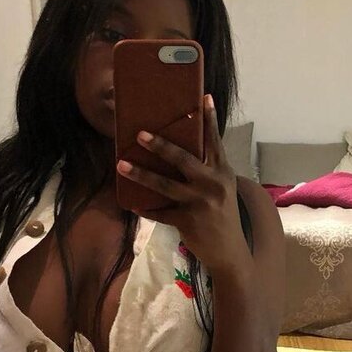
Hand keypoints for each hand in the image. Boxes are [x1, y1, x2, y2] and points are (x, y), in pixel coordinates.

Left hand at [117, 95, 250, 273]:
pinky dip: (146, 209)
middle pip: (183, 159)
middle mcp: (212, 184)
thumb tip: (181, 154)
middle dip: (160, 145)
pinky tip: (133, 205)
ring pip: (163, 185)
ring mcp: (199, 203)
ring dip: (140, 174)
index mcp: (222, 172)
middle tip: (140, 134)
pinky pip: (159, 212)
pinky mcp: (187, 221)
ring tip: (121, 164)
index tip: (204, 97)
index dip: (210, 120)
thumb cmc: (224, 217)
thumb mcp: (222, 190)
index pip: (215, 141)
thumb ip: (208, 172)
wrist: (230, 253)